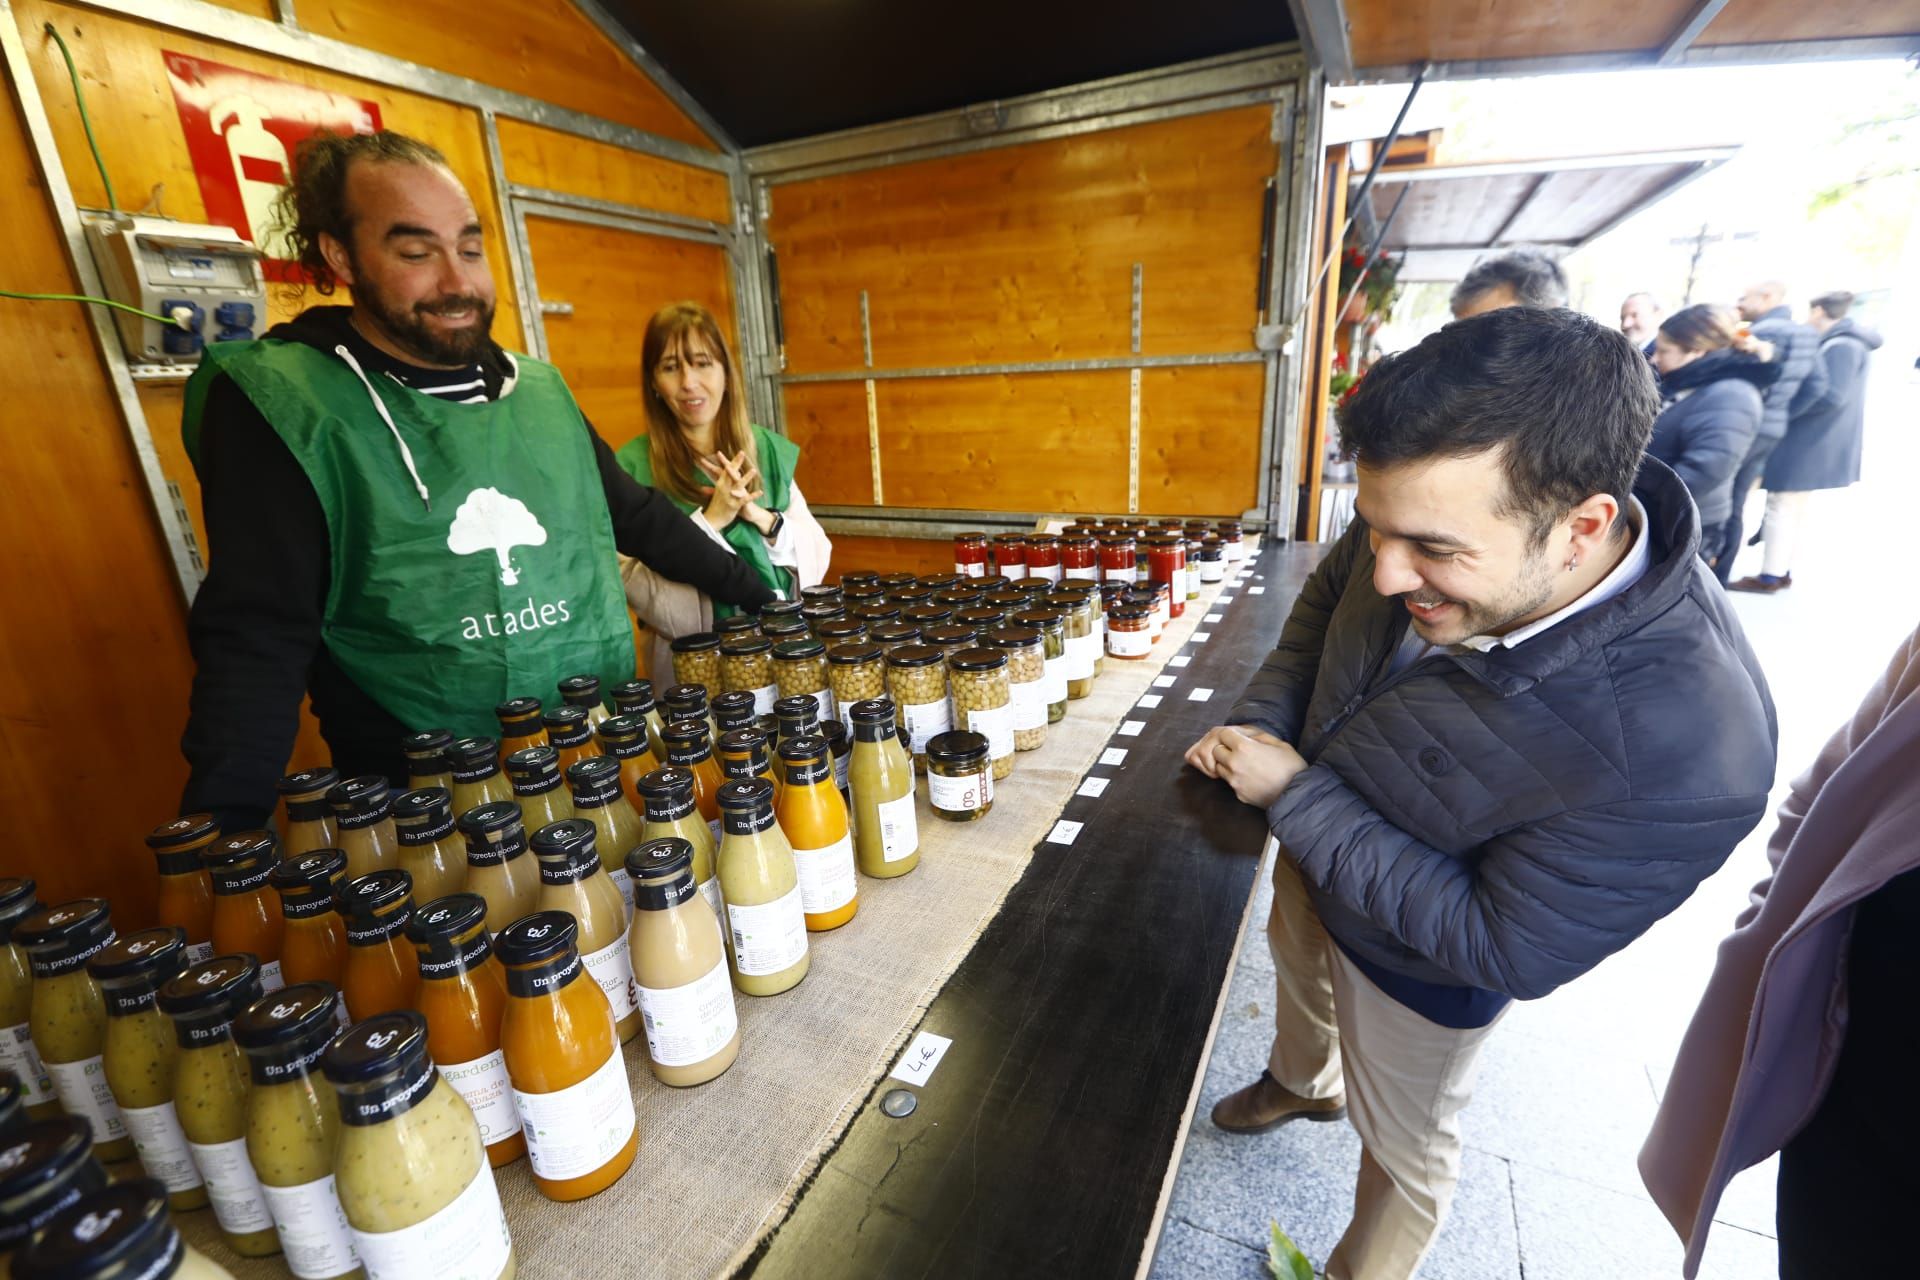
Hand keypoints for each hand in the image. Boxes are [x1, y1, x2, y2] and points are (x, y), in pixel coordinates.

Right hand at [698, 451, 762, 527]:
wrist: (713, 520)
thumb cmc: (717, 505)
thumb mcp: (718, 492)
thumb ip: (722, 482)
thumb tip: (722, 474)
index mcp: (720, 484)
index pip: (727, 470)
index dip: (733, 461)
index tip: (740, 452)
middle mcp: (724, 488)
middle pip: (731, 473)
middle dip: (737, 463)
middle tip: (743, 453)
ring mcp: (729, 497)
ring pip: (738, 485)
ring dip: (746, 477)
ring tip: (754, 470)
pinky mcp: (734, 505)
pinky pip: (744, 500)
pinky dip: (752, 496)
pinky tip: (760, 492)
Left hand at [1184, 725, 1306, 808]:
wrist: (1299, 795)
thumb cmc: (1292, 767)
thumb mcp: (1279, 743)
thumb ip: (1258, 736)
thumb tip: (1245, 735)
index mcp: (1244, 748)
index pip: (1222, 734)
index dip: (1230, 734)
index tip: (1238, 737)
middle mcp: (1235, 764)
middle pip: (1216, 751)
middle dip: (1225, 749)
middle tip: (1238, 751)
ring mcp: (1235, 781)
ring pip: (1219, 768)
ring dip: (1227, 764)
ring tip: (1244, 765)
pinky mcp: (1239, 795)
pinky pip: (1230, 782)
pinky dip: (1235, 778)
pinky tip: (1250, 778)